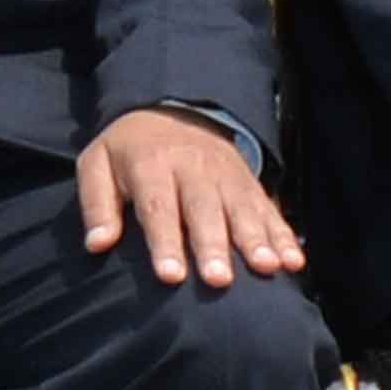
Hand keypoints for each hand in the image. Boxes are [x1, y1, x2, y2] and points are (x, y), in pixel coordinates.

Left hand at [77, 104, 303, 291]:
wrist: (170, 109)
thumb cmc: (128, 151)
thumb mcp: (97, 163)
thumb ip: (96, 203)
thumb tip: (96, 244)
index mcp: (151, 163)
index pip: (158, 206)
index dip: (165, 242)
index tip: (170, 276)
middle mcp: (193, 168)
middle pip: (204, 210)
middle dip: (213, 246)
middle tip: (218, 280)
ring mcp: (226, 175)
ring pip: (242, 209)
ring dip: (256, 240)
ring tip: (266, 268)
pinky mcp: (249, 182)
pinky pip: (269, 209)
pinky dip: (284, 235)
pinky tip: (294, 262)